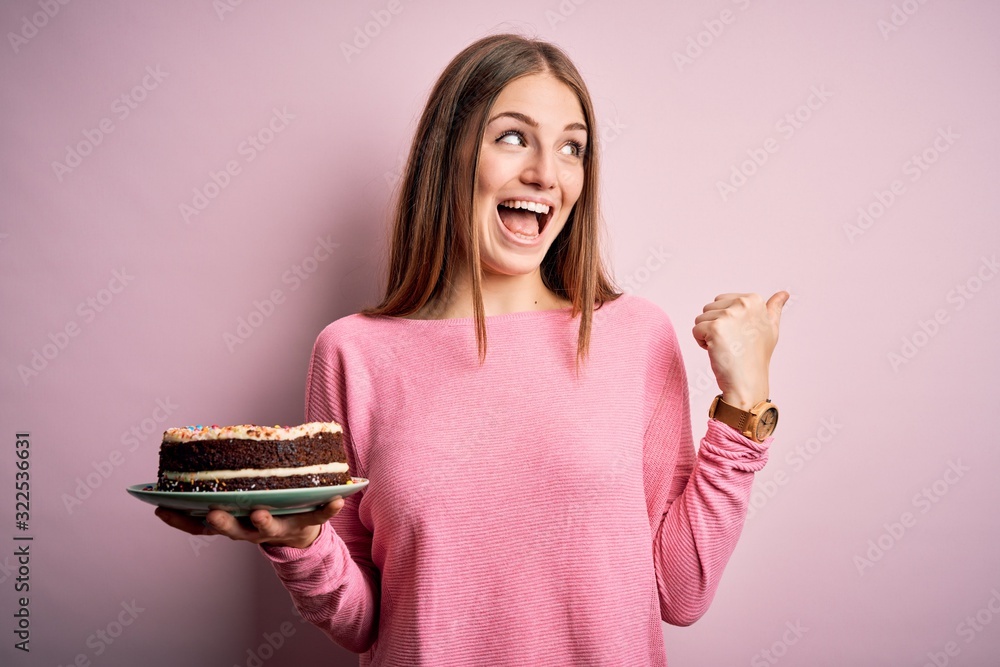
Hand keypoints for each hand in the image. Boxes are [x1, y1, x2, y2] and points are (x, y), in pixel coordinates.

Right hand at [154, 498, 344, 549]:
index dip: (179, 520)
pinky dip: (327, 509)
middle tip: (212, 513)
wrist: (299, 534)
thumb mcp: (239, 498)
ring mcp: (278, 529)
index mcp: (232, 521)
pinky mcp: (305, 524)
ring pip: (268, 529)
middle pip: (232, 530)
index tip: (160, 508)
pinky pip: (318, 517)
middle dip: (222, 522)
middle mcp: (250, 529)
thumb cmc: (262, 506)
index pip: (199, 526)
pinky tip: (338, 499)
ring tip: (262, 512)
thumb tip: (198, 448)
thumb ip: (221, 480)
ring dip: (264, 522)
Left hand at [692, 291, 788, 409]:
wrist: (748, 381)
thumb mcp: (770, 328)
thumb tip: (784, 293)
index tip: (740, 333)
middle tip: (732, 342)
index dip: (726, 319)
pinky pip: (696, 330)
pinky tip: (717, 351)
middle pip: (709, 308)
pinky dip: (701, 343)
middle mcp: (743, 304)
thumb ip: (774, 308)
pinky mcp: (715, 328)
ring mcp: (729, 315)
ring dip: (707, 334)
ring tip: (725, 347)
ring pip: (701, 319)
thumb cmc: (757, 356)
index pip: (721, 300)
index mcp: (754, 299)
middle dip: (715, 325)